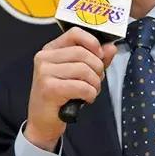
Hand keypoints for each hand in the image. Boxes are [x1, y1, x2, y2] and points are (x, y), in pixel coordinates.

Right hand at [25, 27, 117, 151]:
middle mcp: (44, 57)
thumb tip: (111, 47)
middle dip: (97, 68)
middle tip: (97, 80)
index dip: (92, 42)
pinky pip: (81, 86)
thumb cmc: (60, 96)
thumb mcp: (79, 74)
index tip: (100, 55)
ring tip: (91, 91)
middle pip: (82, 53)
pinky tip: (86, 99)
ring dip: (95, 83)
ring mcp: (44, 72)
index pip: (74, 33)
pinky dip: (90, 94)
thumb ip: (95, 59)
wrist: (43, 122)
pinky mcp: (49, 88)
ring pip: (83, 69)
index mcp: (51, 50)